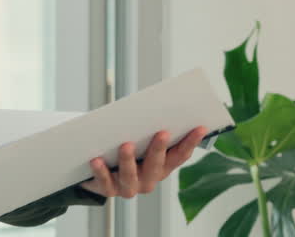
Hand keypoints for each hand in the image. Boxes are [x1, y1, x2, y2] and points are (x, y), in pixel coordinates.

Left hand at [80, 126, 209, 198]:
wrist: (94, 172)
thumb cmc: (120, 147)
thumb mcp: (135, 137)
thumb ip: (144, 126)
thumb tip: (155, 104)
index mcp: (161, 167)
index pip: (179, 156)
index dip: (190, 142)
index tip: (200, 127)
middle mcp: (148, 180)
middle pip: (156, 166)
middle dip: (159, 149)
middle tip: (162, 133)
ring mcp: (129, 187)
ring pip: (131, 176)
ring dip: (129, 161)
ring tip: (126, 145)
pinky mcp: (107, 190)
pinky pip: (105, 183)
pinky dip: (101, 171)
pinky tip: (96, 160)